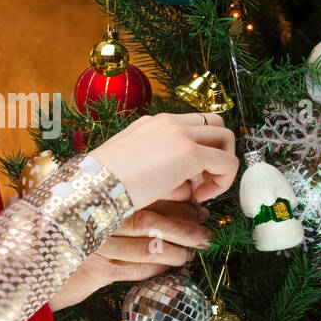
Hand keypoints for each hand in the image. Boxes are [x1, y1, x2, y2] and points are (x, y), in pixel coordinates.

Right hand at [48, 201, 211, 310]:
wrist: (26, 267)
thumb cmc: (58, 235)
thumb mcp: (81, 210)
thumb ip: (110, 201)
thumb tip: (162, 195)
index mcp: (97, 198)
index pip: (144, 193)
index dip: (175, 199)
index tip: (196, 203)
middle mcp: (98, 220)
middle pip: (150, 219)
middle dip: (184, 224)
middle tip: (204, 229)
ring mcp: (97, 247)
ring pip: (148, 246)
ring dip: (176, 249)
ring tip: (194, 250)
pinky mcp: (96, 272)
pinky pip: (136, 270)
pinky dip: (157, 269)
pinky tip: (169, 267)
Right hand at [89, 112, 239, 207]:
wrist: (93, 186)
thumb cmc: (106, 185)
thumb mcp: (137, 172)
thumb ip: (167, 174)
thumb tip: (190, 189)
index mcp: (154, 123)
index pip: (193, 125)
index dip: (200, 150)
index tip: (188, 179)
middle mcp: (168, 122)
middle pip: (216, 123)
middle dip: (218, 151)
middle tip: (201, 182)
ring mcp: (180, 134)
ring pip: (226, 137)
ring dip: (222, 165)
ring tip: (202, 191)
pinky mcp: (189, 152)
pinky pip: (227, 162)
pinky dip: (222, 182)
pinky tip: (199, 198)